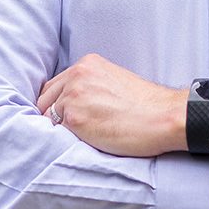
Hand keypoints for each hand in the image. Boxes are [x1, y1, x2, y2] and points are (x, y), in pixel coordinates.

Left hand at [36, 53, 185, 156]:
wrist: (164, 117)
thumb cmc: (145, 105)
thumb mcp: (113, 81)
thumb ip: (90, 86)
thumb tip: (73, 103)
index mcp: (86, 64)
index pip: (54, 85)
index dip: (56, 103)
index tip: (61, 117)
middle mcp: (76, 75)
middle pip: (45, 99)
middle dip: (51, 116)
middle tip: (66, 132)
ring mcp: (73, 96)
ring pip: (49, 117)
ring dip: (59, 130)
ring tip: (79, 139)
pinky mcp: (75, 119)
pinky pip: (57, 134)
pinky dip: (66, 141)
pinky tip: (84, 144)